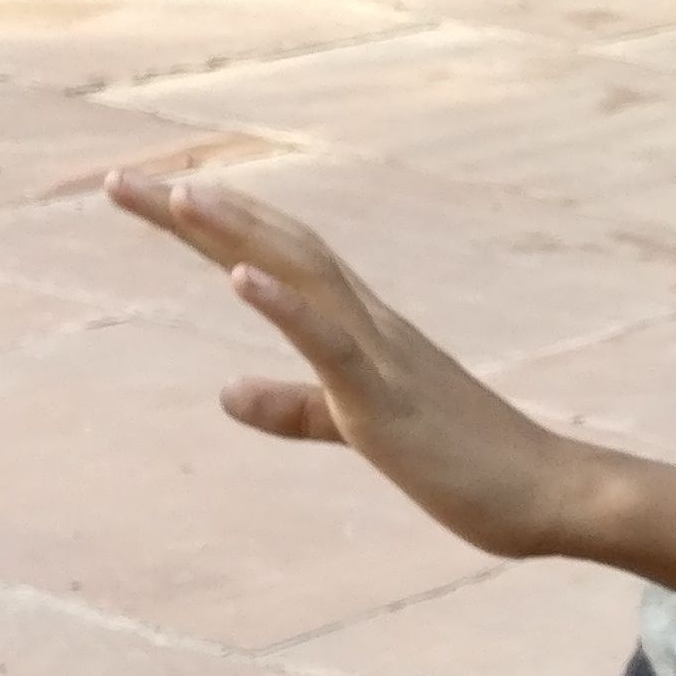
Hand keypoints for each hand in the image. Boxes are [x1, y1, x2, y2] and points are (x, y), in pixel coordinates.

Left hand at [104, 170, 604, 557]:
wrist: (553, 495)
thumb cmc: (472, 467)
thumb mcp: (362, 433)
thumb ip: (295, 409)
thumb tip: (223, 391)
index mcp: (367, 331)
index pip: (281, 258)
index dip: (216, 224)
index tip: (153, 193)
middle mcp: (374, 325)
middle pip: (280, 247)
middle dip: (200, 213)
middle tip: (122, 180)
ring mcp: (384, 357)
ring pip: (305, 275)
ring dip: (237, 234)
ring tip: (177, 197)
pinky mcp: (388, 400)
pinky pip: (332, 344)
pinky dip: (283, 305)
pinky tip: (238, 276)